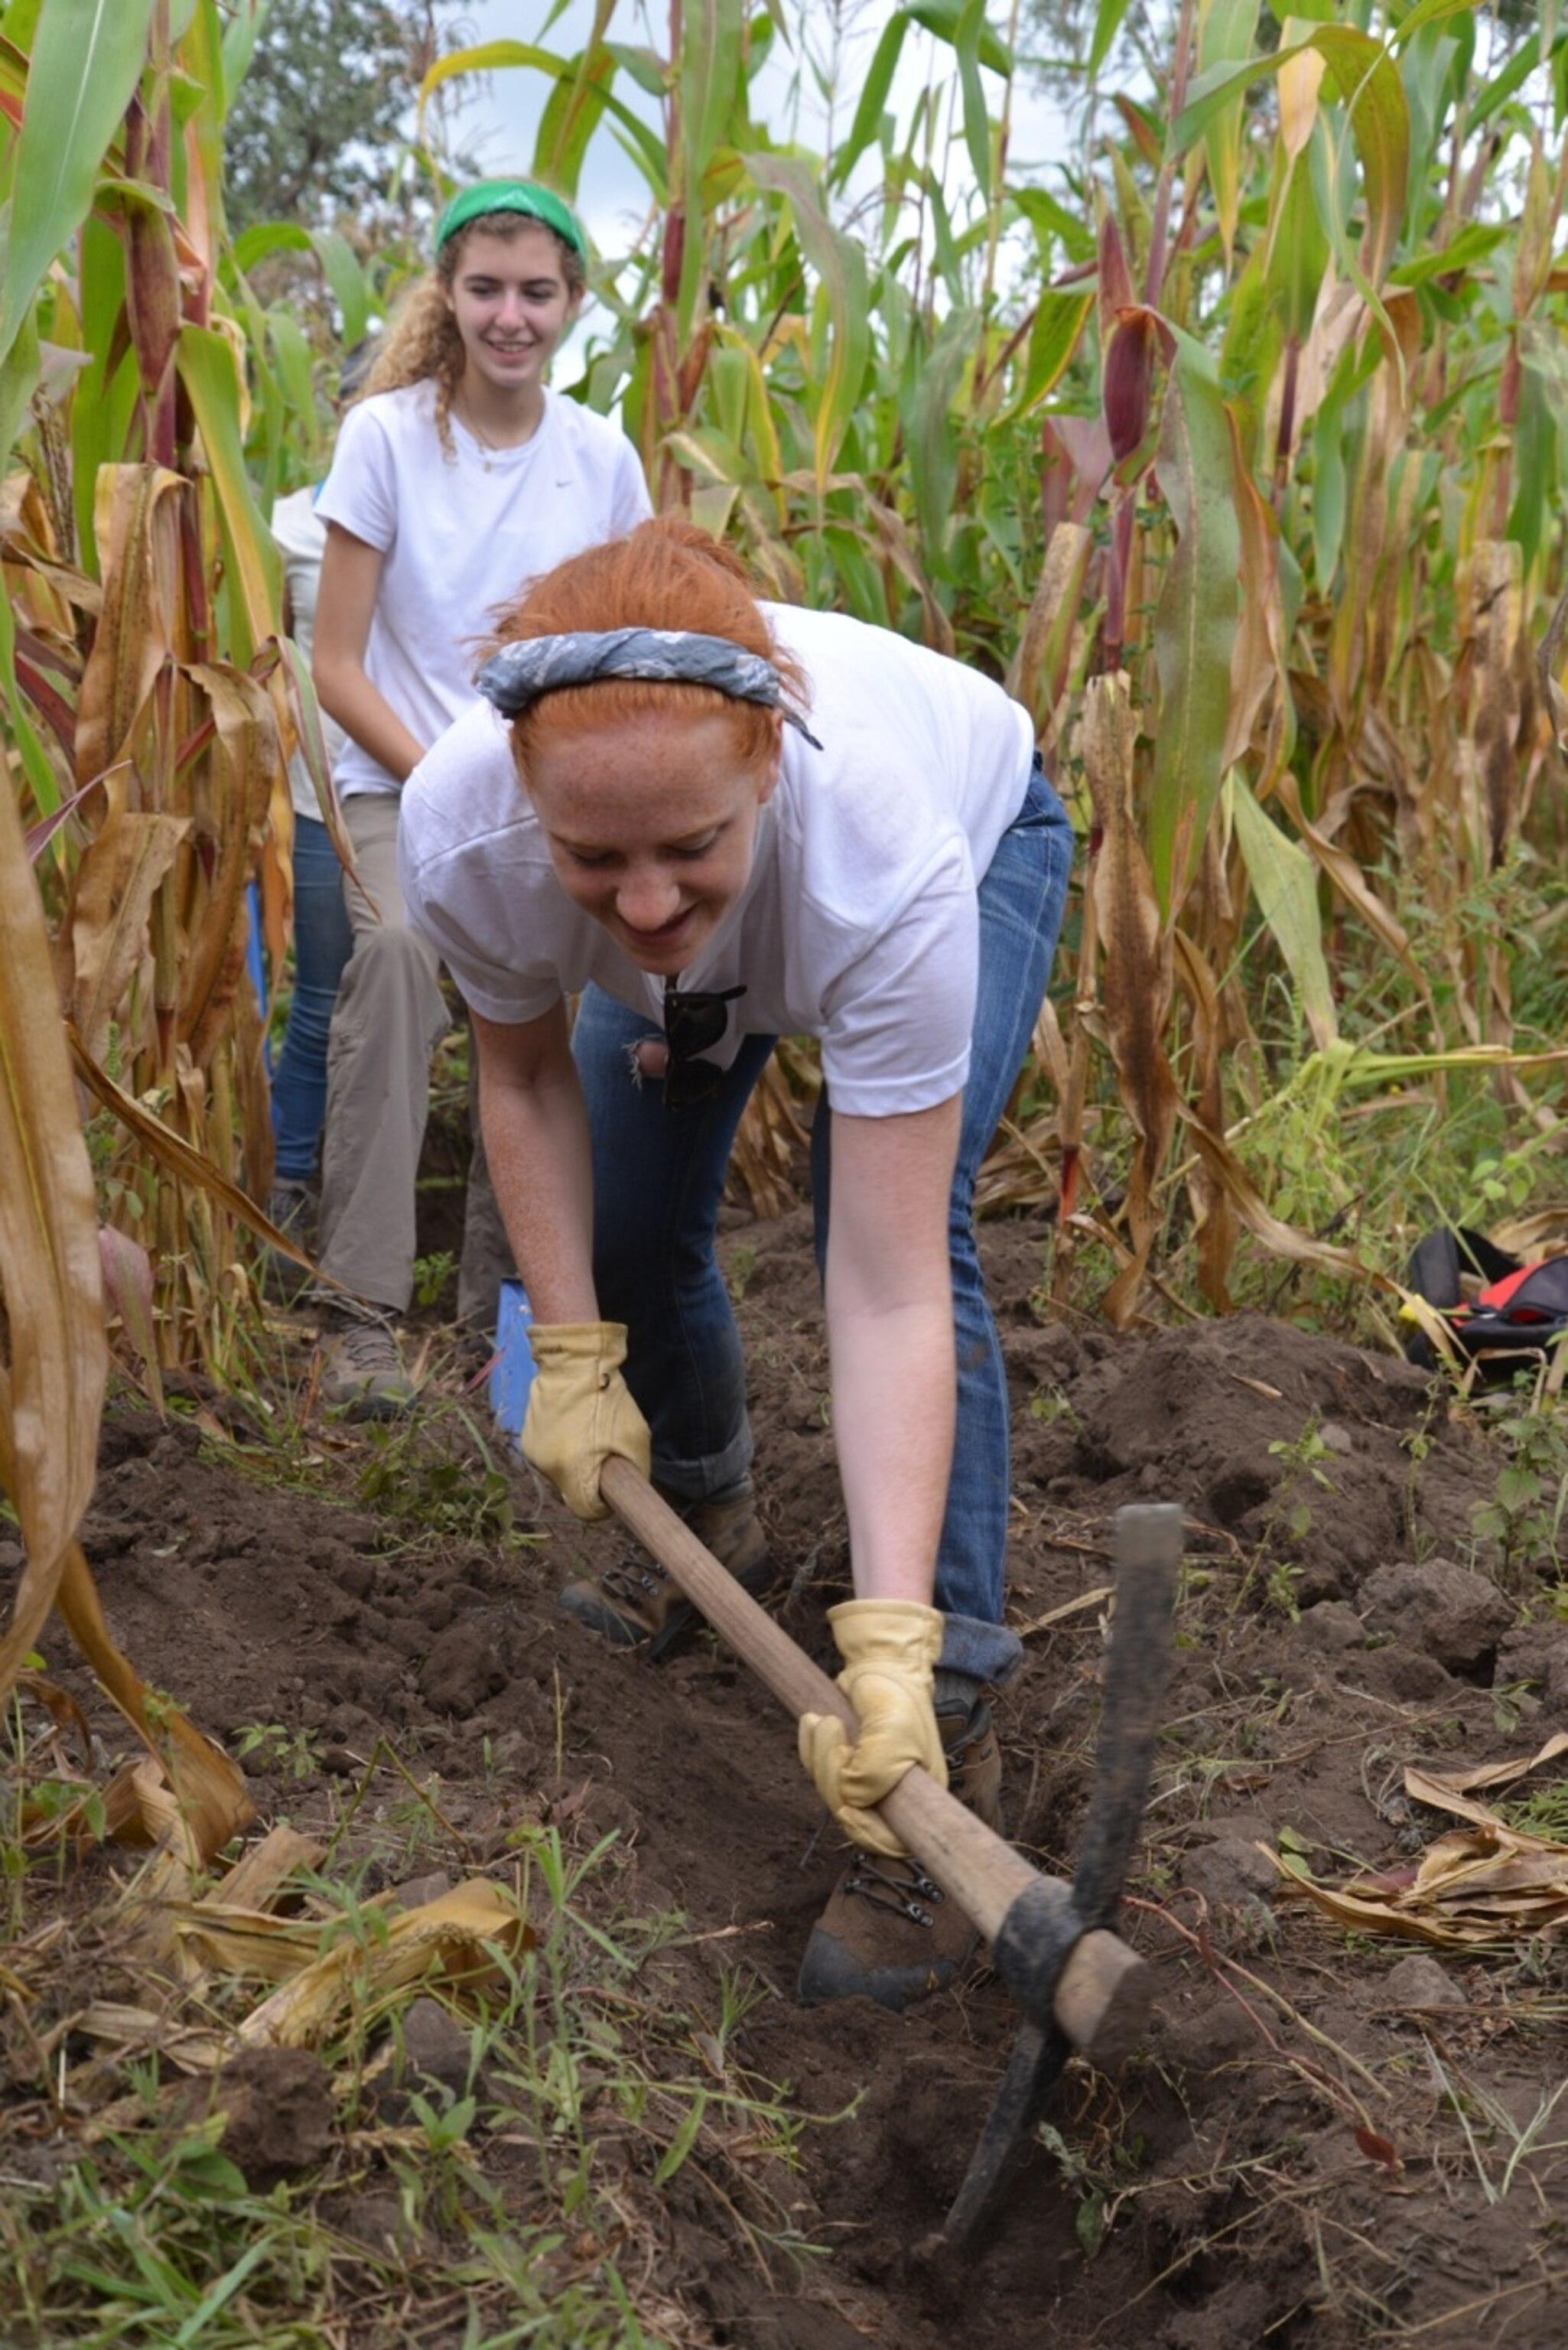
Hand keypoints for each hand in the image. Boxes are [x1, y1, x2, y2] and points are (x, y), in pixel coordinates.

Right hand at [521, 1322, 650, 1519]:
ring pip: (560, 1471)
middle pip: (572, 1490)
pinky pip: (550, 1453)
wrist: (574, 1362)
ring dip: (575, 1460)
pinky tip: (574, 1421)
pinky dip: (563, 1445)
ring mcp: (532, 1451)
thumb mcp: (635, 1437)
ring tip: (588, 1431)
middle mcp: (546, 1467)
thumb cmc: (607, 1400)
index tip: (613, 1490)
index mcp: (570, 1471)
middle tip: (605, 1452)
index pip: (586, 1511)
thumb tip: (631, 1488)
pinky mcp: (527, 1436)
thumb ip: (635, 1471)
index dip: (604, 1505)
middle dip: (589, 1478)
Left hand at [798, 1598, 946, 1856]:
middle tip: (832, 1729)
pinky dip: (810, 1749)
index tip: (848, 1811)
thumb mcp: (894, 1730)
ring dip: (819, 1756)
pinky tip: (815, 1721)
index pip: (892, 1843)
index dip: (868, 1835)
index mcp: (917, 1799)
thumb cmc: (897, 1699)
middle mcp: (891, 1798)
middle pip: (851, 1817)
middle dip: (832, 1776)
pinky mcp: (842, 1770)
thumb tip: (849, 1798)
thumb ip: (875, 1770)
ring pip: (829, 1795)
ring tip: (826, 1719)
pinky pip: (816, 1774)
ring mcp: (865, 1786)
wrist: (882, 1669)